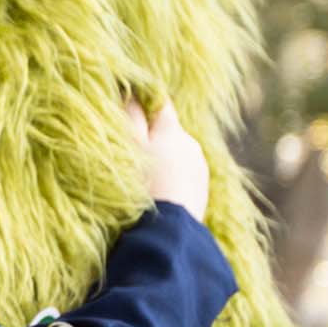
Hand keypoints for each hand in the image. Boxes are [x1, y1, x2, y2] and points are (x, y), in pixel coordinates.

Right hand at [124, 100, 209, 216]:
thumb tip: (130, 92)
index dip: (143, 102)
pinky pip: (183, 179)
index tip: (126, 107)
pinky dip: (170, 183)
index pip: (159, 103)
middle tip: (128, 155)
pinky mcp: (201, 195)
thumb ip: (130, 116)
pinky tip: (156, 199)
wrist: (168, 234)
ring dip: (162, 163)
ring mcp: (199, 171)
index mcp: (173, 130)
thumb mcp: (130, 148)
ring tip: (141, 183)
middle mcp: (191, 145)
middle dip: (151, 139)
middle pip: (168, 133)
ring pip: (176, 157)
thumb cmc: (142, 186)